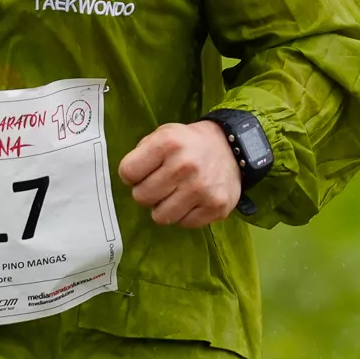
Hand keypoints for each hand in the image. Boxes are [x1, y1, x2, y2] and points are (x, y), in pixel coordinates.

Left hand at [119, 121, 243, 228]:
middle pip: (141, 197)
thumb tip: (128, 180)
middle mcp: (184, 166)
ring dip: (164, 207)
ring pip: (160, 216)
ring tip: (174, 194)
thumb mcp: (163, 134)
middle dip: (146, 192)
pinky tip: (191, 200)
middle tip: (159, 185)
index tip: (142, 172)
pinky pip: (184, 223)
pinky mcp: (216, 207)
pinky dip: (184, 215)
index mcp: (167, 143)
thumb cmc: (189, 144)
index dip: (132, 175)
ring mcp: (202, 189)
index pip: (128, 172)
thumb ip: (142, 154)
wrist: (231, 148)